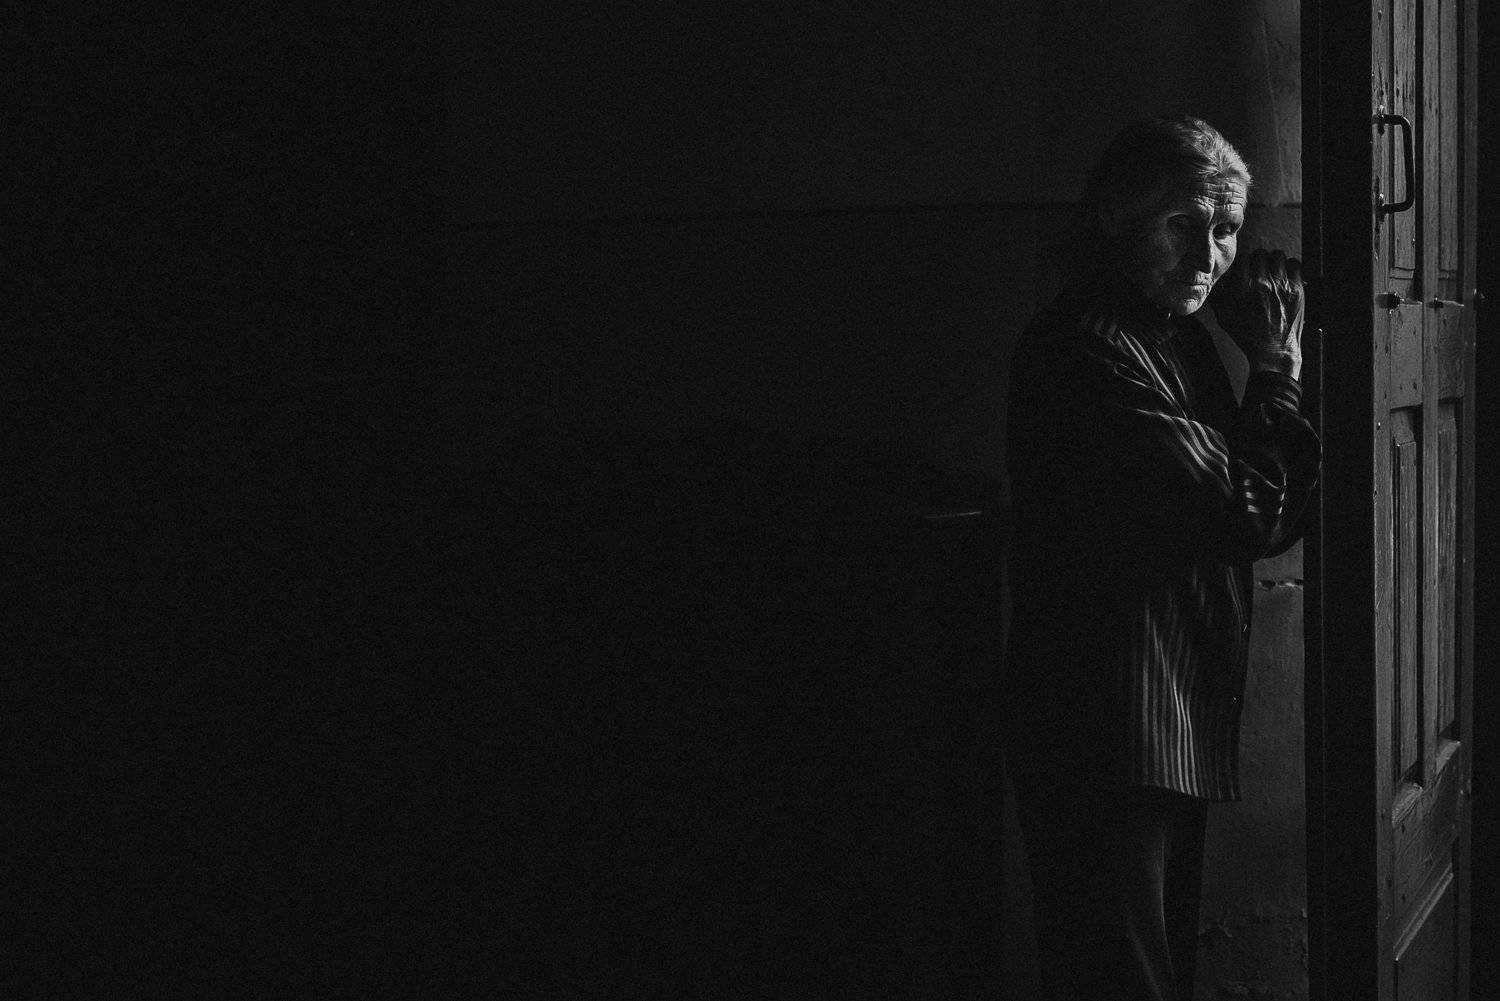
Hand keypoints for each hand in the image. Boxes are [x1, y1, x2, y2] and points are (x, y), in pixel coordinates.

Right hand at [1209, 248, 1304, 378]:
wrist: (1274, 351)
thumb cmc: (1249, 336)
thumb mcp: (1225, 318)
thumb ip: (1218, 297)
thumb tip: (1215, 281)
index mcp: (1242, 290)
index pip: (1243, 258)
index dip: (1243, 262)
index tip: (1244, 268)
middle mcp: (1262, 284)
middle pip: (1261, 254)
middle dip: (1258, 260)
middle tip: (1258, 269)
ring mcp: (1282, 285)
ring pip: (1278, 256)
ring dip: (1273, 261)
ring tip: (1272, 271)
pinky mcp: (1297, 289)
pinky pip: (1294, 264)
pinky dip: (1289, 267)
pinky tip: (1285, 276)